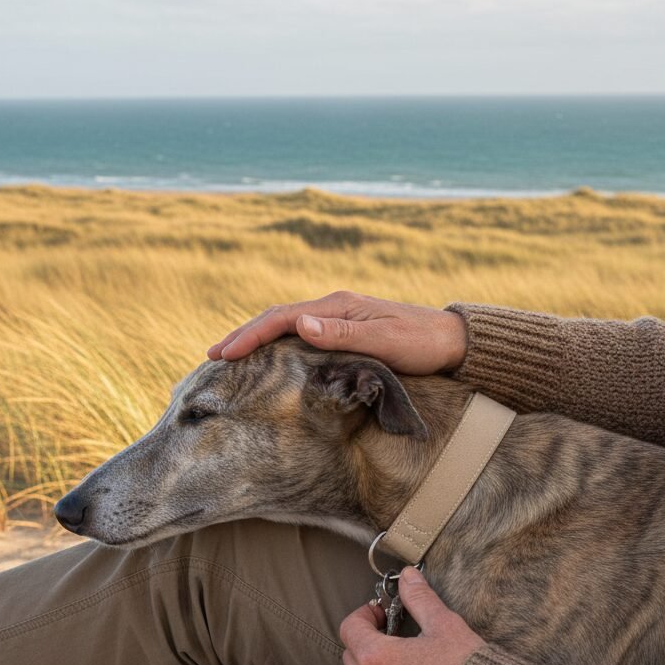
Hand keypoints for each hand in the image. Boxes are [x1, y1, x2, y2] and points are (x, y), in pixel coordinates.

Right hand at [206, 291, 467, 375]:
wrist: (451, 340)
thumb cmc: (421, 344)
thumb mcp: (384, 342)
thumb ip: (342, 334)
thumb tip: (299, 325)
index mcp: (337, 307)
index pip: (282, 318)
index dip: (251, 335)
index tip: (224, 353)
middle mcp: (332, 308)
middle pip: (277, 318)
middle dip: (244, 335)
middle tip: (213, 354)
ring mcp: (337, 318)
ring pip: (286, 326)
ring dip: (257, 339)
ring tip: (229, 355)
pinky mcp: (343, 330)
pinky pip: (299, 335)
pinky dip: (276, 344)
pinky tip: (268, 357)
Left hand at [340, 567, 485, 664]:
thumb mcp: (443, 623)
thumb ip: (418, 597)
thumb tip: (407, 576)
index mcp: (376, 659)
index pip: (349, 628)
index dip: (364, 615)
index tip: (383, 613)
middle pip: (352, 658)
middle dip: (368, 642)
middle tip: (395, 634)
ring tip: (409, 663)